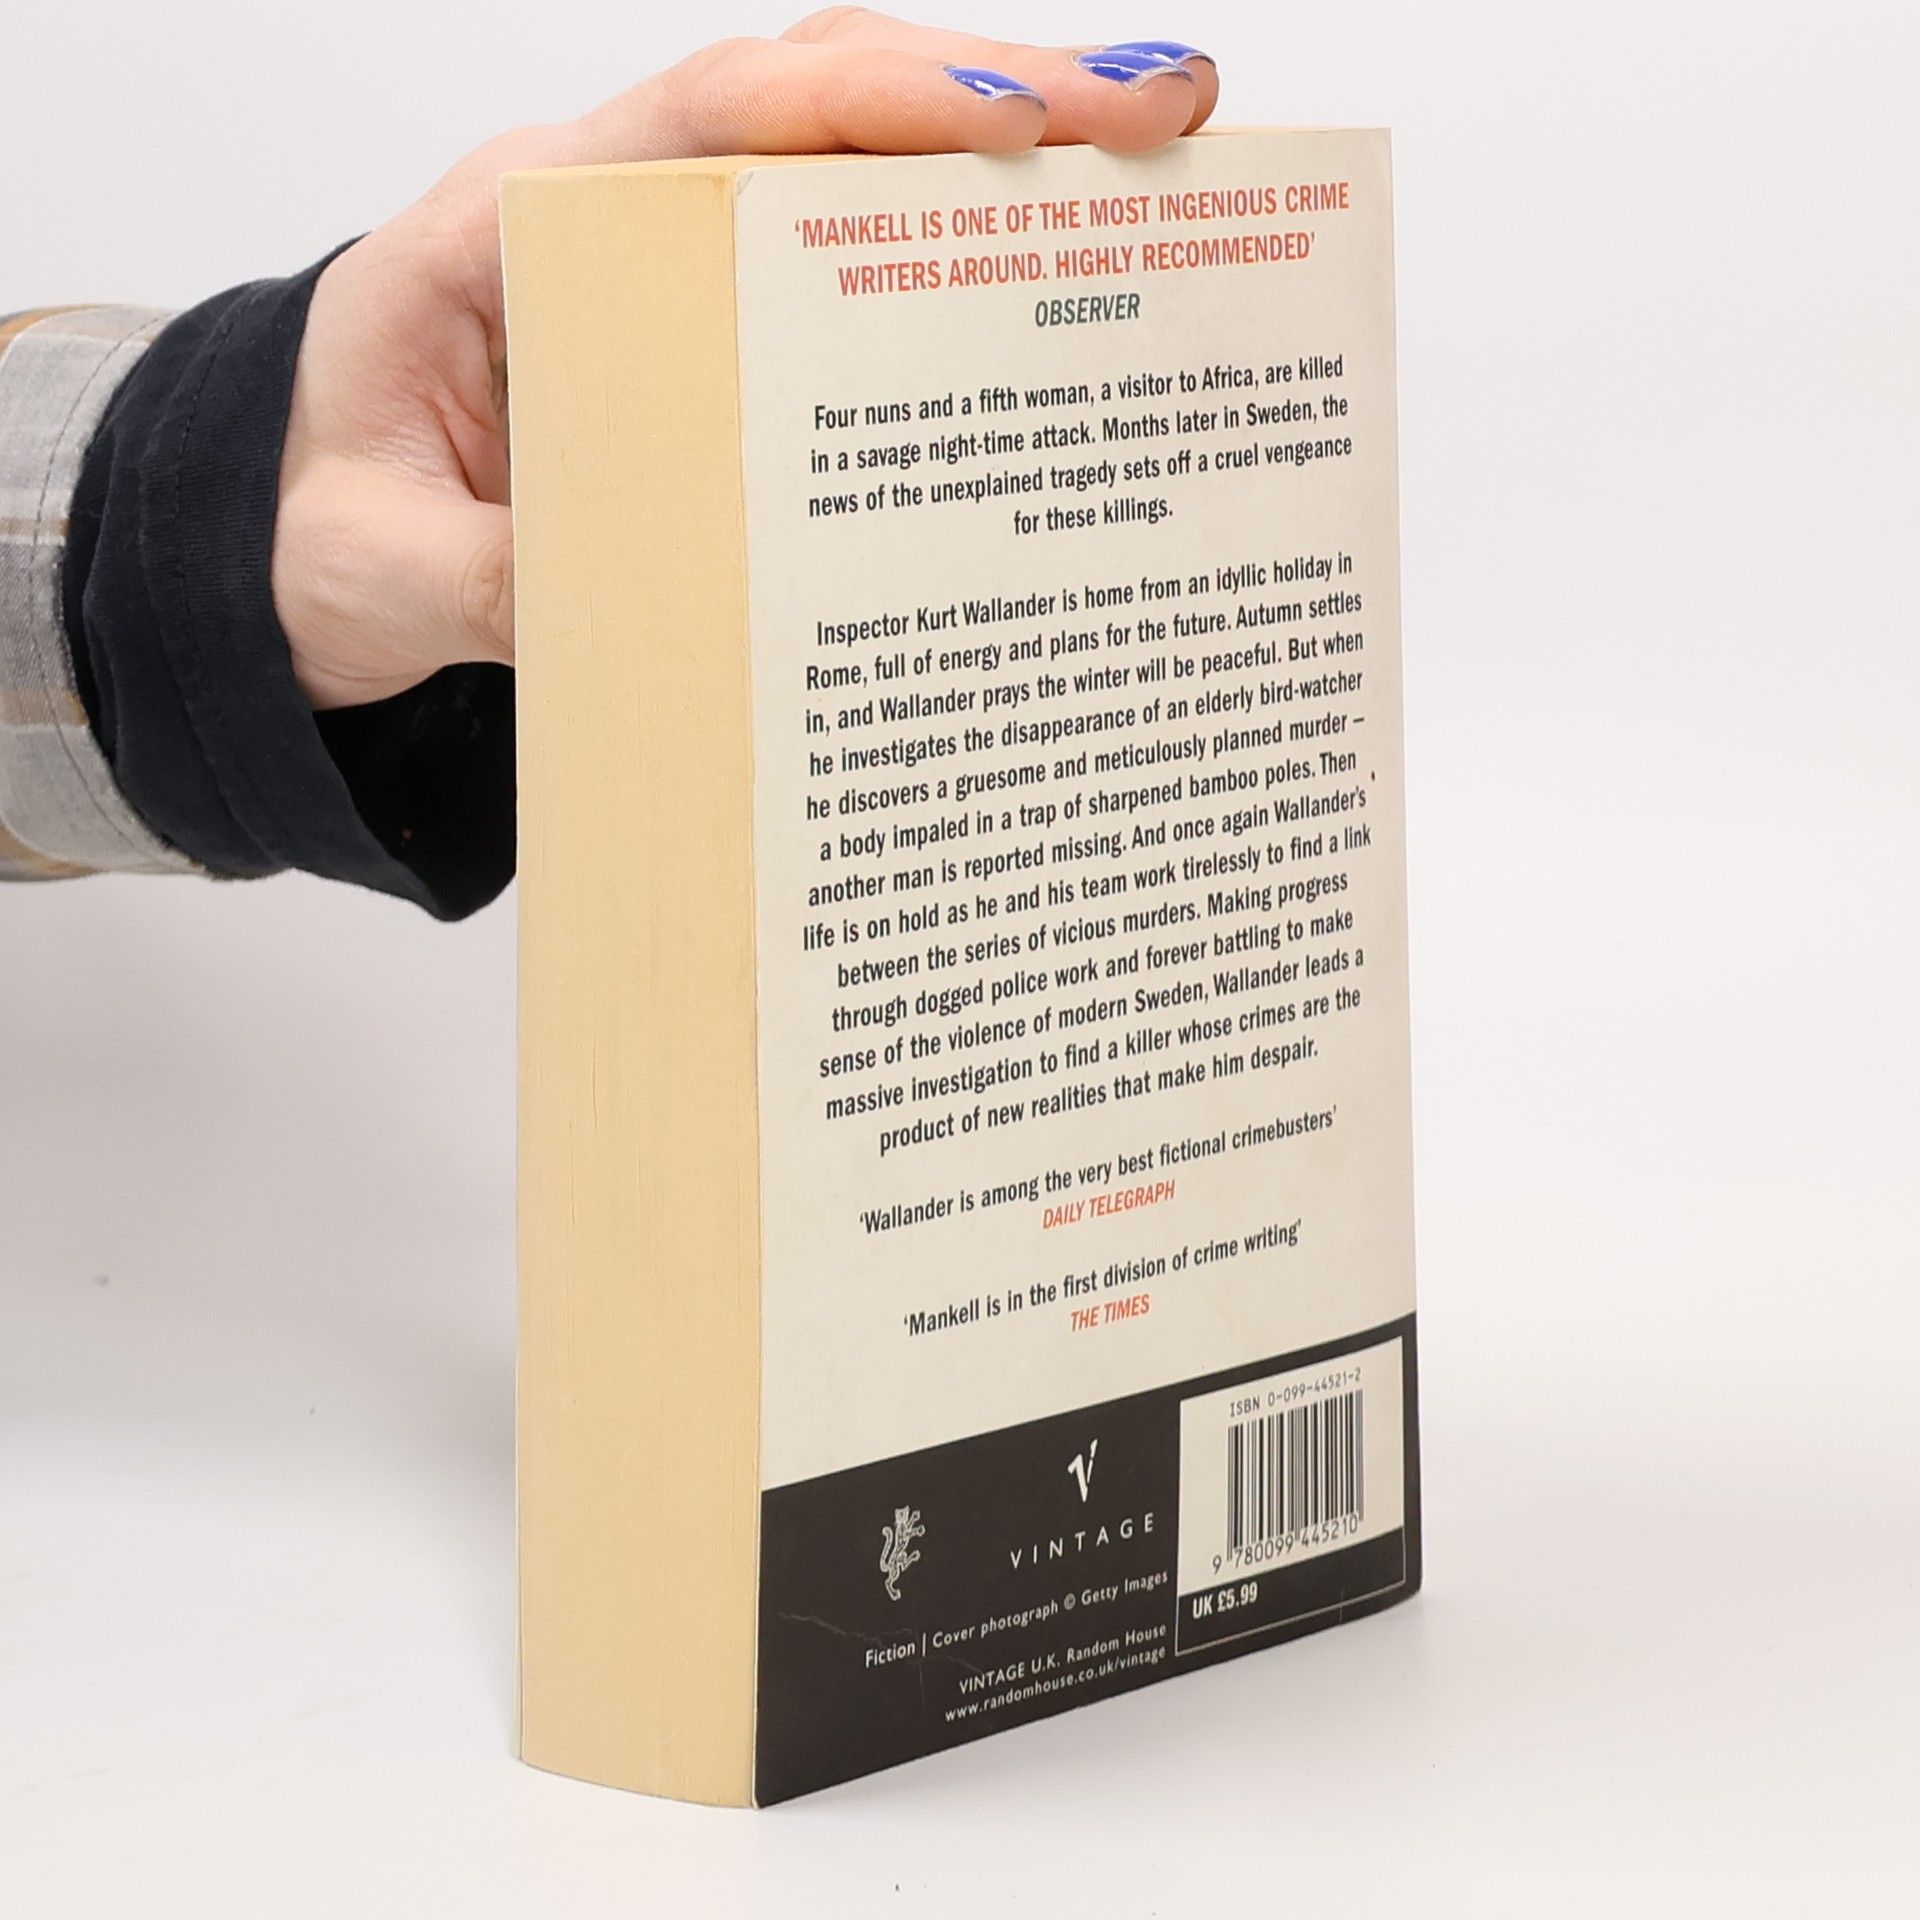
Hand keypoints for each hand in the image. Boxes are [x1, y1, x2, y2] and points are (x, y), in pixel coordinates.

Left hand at [271, 10, 1219, 708]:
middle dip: (1000, 95)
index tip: (1004, 125)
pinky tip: (1066, 277)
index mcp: (517, 224)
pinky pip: (849, 273)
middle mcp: (614, 215)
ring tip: (1167, 169)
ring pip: (857, 174)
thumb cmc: (326, 517)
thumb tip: (632, 590)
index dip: (864, 106)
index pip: (709, 119)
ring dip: (1012, 162)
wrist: (303, 535)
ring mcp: (677, 268)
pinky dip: (961, 261)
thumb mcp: (380, 565)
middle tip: (1164, 114)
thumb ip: (490, 577)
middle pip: (822, 110)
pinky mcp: (719, 336)